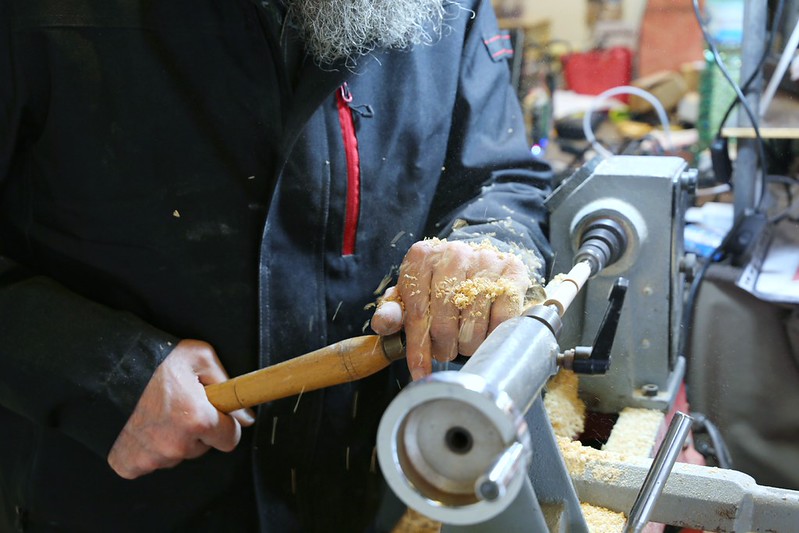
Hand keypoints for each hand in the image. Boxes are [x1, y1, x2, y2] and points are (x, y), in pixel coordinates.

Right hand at [107, 340, 254, 478]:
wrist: (106, 369)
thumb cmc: (155, 360)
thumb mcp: (200, 357)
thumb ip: (228, 386)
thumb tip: (247, 417)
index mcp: (197, 420)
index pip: (230, 439)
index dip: (224, 423)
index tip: (213, 412)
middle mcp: (176, 445)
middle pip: (202, 448)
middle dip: (196, 430)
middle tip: (178, 406)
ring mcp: (151, 458)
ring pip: (176, 456)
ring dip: (171, 439)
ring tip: (157, 413)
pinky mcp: (129, 464)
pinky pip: (149, 464)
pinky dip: (146, 449)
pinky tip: (142, 427)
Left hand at [371, 239, 530, 379]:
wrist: (478, 260)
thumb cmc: (438, 283)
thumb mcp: (410, 294)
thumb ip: (393, 311)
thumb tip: (383, 324)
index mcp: (421, 257)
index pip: (416, 313)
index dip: (417, 348)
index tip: (419, 372)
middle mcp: (453, 254)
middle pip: (444, 321)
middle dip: (444, 347)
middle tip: (445, 352)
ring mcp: (485, 261)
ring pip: (474, 323)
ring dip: (468, 345)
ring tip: (464, 343)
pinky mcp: (512, 271)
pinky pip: (502, 319)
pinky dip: (492, 336)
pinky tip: (485, 335)